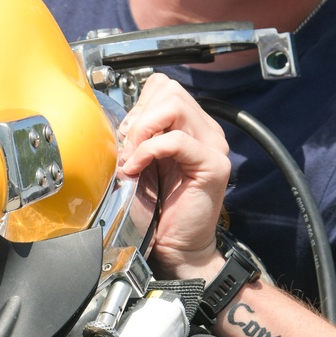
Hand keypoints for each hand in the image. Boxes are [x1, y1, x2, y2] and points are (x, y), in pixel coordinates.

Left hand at [117, 75, 229, 280]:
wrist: (178, 248)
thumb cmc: (159, 211)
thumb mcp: (142, 163)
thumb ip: (139, 137)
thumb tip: (123, 120)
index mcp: (190, 126)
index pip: (163, 87)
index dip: (139, 106)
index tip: (126, 137)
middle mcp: (206, 131)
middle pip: (169, 90)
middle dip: (139, 116)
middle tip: (127, 149)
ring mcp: (213, 146)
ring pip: (174, 106)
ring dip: (143, 130)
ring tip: (133, 158)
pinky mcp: (212, 165)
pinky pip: (176, 141)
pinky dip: (149, 151)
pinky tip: (137, 169)